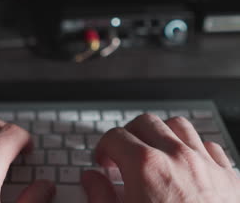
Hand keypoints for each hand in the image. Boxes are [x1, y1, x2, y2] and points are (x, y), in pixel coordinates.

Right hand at [82, 114, 239, 202]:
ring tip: (153, 152)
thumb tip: (91, 180)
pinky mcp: (229, 178)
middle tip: (122, 153)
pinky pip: (209, 146)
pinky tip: (186, 164)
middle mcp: (177, 157)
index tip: (103, 161)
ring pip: (179, 126)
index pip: (115, 136)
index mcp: (146, 167)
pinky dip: (193, 148)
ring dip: (161, 134)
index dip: (103, 147)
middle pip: (146, 123)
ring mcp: (206, 164)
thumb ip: (100, 197)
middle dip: (128, 134)